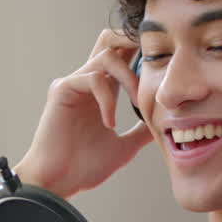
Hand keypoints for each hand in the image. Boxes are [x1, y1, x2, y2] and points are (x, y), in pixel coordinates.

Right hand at [15, 29, 154, 198]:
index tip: (164, 65)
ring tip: (138, 103)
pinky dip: (108, 100)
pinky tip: (109, 123)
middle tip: (155, 59)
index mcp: (99, 91)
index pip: (121, 56)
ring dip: (129, 76)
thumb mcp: (124, 147)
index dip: (141, 51)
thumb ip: (140, 131)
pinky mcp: (62, 90)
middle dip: (133, 41)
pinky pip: (94, 79)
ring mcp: (73, 83)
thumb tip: (162, 125)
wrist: (57, 182)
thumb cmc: (82, 167)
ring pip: (107, 55)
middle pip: (109, 39)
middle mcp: (86, 81)